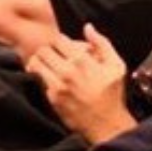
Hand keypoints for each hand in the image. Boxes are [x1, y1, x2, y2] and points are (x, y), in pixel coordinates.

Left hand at [25, 25, 135, 143]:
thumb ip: (101, 43)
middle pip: (44, 50)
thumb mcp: (115, 64)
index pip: (58, 39)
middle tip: (53, 54)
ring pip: (36, 64)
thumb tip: (88, 27)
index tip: (63, 46)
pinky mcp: (52, 99)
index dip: (60, 40)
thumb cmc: (112, 92)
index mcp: (82, 60)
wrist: (105, 123)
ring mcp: (58, 86)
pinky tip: (48, 78)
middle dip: (48, 50)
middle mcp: (67, 71)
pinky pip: (38, 81)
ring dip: (39, 62)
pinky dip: (40, 77)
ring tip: (46, 64)